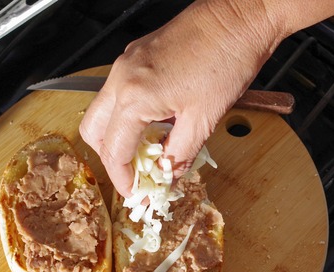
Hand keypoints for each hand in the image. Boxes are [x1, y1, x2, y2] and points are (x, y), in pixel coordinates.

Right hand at [79, 0, 283, 196]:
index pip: (113, 151)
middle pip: (93, 131)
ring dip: (119, 136)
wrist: (240, 17)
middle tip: (137, 175)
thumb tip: (166, 179)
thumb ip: (177, 156)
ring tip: (149, 152)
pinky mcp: (137, 55)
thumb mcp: (203, 120)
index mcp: (134, 96)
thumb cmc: (227, 59)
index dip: (124, 179)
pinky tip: (156, 125)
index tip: (137, 193)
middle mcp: (122, 77)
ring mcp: (127, 63)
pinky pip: (119, 93)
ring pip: (103, 110)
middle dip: (111, 158)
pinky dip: (129, 115)